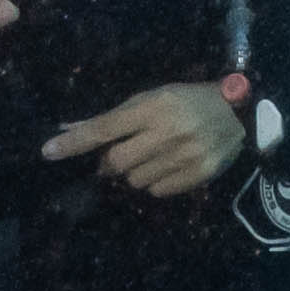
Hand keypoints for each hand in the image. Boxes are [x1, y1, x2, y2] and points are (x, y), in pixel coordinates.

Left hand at [46, 79, 254, 200]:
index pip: (104, 128)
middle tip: (123, 153)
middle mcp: (168, 132)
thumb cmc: (189, 100)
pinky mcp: (199, 175)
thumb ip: (114, 117)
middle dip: (111, 162)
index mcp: (154, 107)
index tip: (48, 152)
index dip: (74, 143)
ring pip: (135, 180)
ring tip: (154, 156)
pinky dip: (155, 183)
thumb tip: (70, 129)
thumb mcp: (151, 98)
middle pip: (116, 162)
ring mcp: (185, 156)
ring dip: (135, 172)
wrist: (241, 113)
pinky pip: (157, 192)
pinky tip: (169, 166)